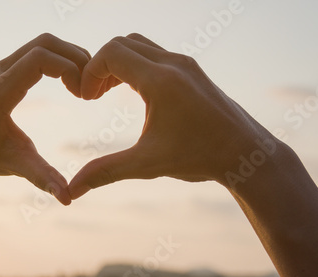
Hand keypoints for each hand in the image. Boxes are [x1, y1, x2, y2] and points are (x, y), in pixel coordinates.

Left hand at [0, 34, 90, 204]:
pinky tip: (67, 81)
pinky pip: (35, 51)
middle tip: (89, 86)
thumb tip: (68, 198)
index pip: (40, 59)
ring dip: (68, 57)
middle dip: (75, 57)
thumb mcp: (16, 165)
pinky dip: (57, 59)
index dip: (69, 68)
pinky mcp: (2, 67)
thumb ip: (42, 178)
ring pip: (41, 43)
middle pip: (44, 43)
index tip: (82, 93)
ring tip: (81, 85)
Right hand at [69, 33, 277, 198]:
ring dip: (119, 64)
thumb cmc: (200, 157)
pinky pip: (155, 55)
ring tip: (108, 93)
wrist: (245, 154)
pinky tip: (134, 94)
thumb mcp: (147, 164)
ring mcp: (186, 65)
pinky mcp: (193, 71)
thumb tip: (72, 191)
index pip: (111, 53)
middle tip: (94, 96)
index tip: (86, 98)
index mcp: (160, 81)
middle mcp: (174, 64)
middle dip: (101, 65)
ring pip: (140, 45)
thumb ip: (105, 172)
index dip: (90, 72)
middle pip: (122, 43)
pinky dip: (136, 66)